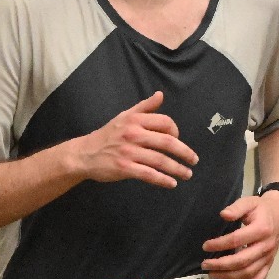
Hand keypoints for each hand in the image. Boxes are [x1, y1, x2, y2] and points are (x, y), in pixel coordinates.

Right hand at [69, 91, 197, 187]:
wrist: (85, 153)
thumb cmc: (108, 134)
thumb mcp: (125, 116)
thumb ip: (144, 107)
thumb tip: (161, 95)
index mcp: (135, 120)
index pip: (165, 123)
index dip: (176, 131)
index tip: (178, 141)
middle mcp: (133, 134)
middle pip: (167, 142)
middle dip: (184, 152)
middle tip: (194, 160)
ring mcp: (129, 152)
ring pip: (160, 160)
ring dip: (177, 169)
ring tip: (187, 174)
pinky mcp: (125, 168)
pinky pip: (149, 174)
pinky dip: (162, 180)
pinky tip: (172, 183)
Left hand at [201, 190, 278, 278]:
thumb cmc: (261, 209)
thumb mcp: (249, 202)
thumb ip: (236, 208)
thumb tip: (223, 215)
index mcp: (261, 229)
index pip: (237, 240)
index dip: (220, 244)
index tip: (205, 246)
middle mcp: (266, 246)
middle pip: (242, 261)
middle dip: (221, 265)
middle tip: (205, 264)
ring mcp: (268, 257)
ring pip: (248, 273)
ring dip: (228, 276)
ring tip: (212, 274)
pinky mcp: (269, 264)